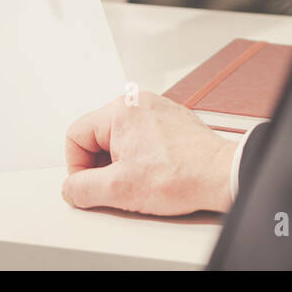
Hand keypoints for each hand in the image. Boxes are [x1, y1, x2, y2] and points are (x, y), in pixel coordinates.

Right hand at [62, 92, 236, 215]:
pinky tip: (155, 174)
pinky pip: (141, 137)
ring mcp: (156, 109)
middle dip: (101, 165)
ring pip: (119, 138)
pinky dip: (141, 157)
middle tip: (117, 186)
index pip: (75, 136)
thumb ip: (82, 188)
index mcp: (119, 110)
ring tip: (140, 180)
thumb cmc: (182, 175)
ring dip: (121, 162)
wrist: (221, 175)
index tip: (89, 186)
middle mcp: (137, 102)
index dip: (77, 167)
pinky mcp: (170, 120)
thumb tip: (71, 188)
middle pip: (97, 136)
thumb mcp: (119, 189)